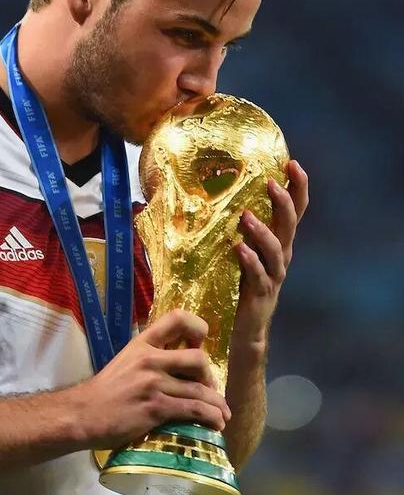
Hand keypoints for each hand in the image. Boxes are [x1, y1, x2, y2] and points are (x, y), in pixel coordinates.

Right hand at [77, 309, 230, 449]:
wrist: (83, 414)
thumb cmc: (105, 391)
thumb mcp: (125, 362)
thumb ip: (149, 359)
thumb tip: (177, 367)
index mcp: (142, 343)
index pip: (176, 318)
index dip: (197, 327)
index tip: (202, 341)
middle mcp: (150, 359)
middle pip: (198, 358)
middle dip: (211, 377)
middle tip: (210, 390)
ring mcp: (154, 383)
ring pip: (200, 390)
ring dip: (217, 404)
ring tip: (223, 414)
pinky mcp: (157, 407)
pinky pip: (193, 409)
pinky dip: (210, 417)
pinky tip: (216, 424)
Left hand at [232, 158, 308, 347]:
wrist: (239, 331)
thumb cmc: (234, 285)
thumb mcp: (235, 251)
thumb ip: (228, 228)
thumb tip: (199, 196)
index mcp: (276, 241)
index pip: (293, 209)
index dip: (296, 186)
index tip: (292, 162)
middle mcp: (280, 255)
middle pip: (290, 224)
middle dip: (283, 201)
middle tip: (270, 183)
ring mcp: (273, 275)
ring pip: (276, 249)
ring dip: (262, 231)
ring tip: (245, 217)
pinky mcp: (261, 294)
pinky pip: (259, 275)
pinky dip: (250, 261)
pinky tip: (238, 248)